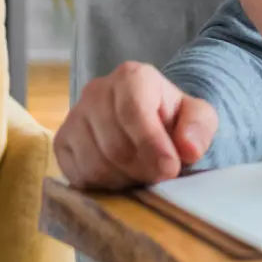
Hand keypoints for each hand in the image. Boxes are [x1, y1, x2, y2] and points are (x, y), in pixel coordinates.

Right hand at [54, 62, 217, 189]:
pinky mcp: (61, 143)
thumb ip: (199, 127)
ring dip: (124, 179)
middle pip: (114, 144)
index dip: (151, 146)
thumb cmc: (172, 118)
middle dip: (142, 168)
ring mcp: (74, 117)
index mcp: (131, 76)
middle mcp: (96, 91)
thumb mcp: (198, 116)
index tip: (170, 169)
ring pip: (94, 164)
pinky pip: (78, 176)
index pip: (133, 113)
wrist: (147, 120)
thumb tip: (189, 149)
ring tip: (143, 174)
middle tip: (160, 176)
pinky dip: (103, 186)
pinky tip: (122, 176)